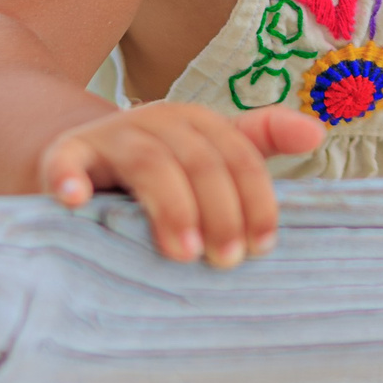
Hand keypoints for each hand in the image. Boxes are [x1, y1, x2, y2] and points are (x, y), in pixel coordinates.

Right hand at [38, 100, 328, 266]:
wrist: (76, 153)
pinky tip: (75, 201)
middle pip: (200, 161)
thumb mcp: (209, 151)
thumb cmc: (159, 167)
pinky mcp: (65, 154)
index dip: (255, 199)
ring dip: (170, 206)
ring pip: (149, 163)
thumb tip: (317, 132)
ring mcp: (111, 136)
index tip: (263, 245)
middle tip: (227, 261)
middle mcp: (159, 121)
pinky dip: (69, 178)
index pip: (240, 156)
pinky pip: (66, 162)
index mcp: (200, 124)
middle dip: (220, 211)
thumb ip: (261, 143)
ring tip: (182, 252)